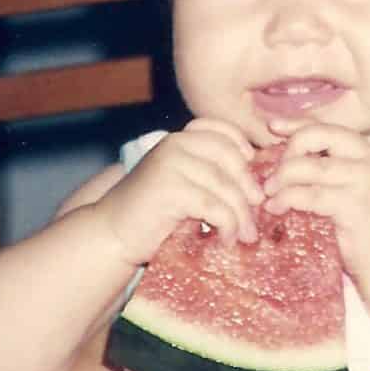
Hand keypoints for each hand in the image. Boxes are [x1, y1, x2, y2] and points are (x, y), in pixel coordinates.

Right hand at [96, 118, 263, 264]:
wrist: (112, 234)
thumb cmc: (152, 215)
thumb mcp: (184, 186)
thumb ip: (210, 176)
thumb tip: (257, 189)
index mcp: (178, 140)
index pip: (222, 132)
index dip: (244, 151)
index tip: (252, 179)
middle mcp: (175, 145)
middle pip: (231, 159)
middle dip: (249, 190)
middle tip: (254, 218)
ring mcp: (171, 164)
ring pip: (225, 186)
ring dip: (241, 215)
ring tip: (245, 236)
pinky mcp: (169, 189)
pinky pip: (214, 205)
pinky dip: (227, 225)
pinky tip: (225, 239)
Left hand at [263, 120, 369, 277]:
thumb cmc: (364, 222)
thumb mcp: (349, 185)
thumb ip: (325, 166)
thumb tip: (282, 151)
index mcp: (364, 149)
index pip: (323, 126)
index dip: (294, 124)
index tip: (271, 128)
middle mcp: (365, 157)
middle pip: (314, 137)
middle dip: (286, 154)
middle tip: (272, 178)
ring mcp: (361, 179)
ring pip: (307, 167)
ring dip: (280, 179)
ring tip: (268, 194)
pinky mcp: (352, 204)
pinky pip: (308, 195)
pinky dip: (286, 199)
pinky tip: (276, 207)